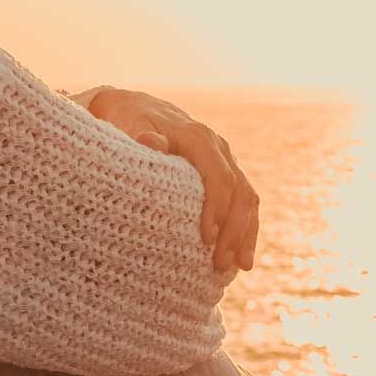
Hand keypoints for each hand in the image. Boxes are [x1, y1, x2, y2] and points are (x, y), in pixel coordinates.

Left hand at [76, 86, 259, 273]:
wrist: (138, 108)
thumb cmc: (129, 122)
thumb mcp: (129, 126)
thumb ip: (141, 137)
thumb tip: (152, 141)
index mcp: (198, 137)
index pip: (218, 177)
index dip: (215, 208)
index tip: (205, 239)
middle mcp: (218, 147)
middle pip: (238, 192)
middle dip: (233, 230)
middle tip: (220, 264)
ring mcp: (226, 159)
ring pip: (247, 198)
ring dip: (245, 233)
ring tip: (240, 267)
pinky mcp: (226, 171)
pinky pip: (244, 201)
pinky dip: (246, 228)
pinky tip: (242, 256)